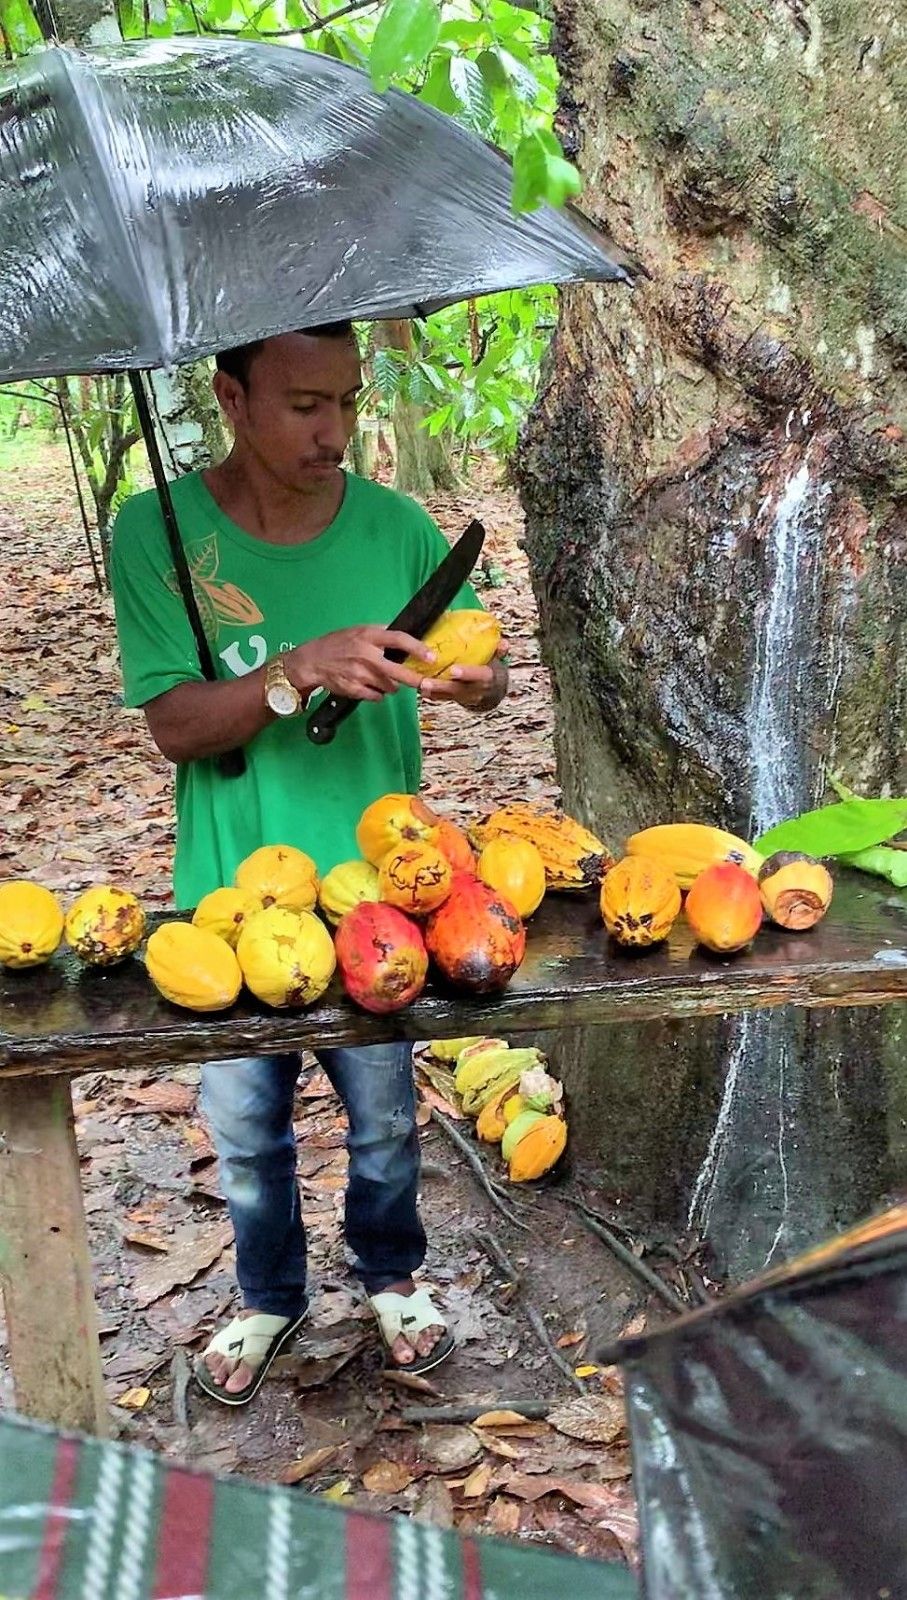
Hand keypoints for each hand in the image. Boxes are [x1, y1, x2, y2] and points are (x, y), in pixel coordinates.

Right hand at [285, 627, 434, 701]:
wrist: (312, 661)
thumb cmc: (338, 644)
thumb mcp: (358, 631)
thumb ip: (379, 634)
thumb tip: (405, 637)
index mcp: (368, 636)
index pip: (399, 640)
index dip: (418, 649)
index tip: (432, 657)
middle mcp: (366, 655)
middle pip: (399, 672)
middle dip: (415, 679)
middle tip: (426, 683)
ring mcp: (360, 675)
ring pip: (390, 687)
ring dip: (391, 685)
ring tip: (381, 678)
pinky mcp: (355, 690)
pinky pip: (377, 696)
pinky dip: (377, 693)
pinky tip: (369, 685)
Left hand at [418, 651, 509, 710]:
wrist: (491, 691)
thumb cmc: (490, 668)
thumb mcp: (497, 659)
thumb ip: (498, 650)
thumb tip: (504, 644)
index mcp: (487, 678)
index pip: (480, 676)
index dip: (467, 674)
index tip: (453, 670)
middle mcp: (476, 690)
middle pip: (459, 690)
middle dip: (443, 687)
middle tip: (426, 682)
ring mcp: (464, 697)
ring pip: (448, 696)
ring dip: (434, 692)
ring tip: (420, 686)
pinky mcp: (455, 699)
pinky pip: (443, 699)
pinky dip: (433, 695)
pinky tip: (422, 690)